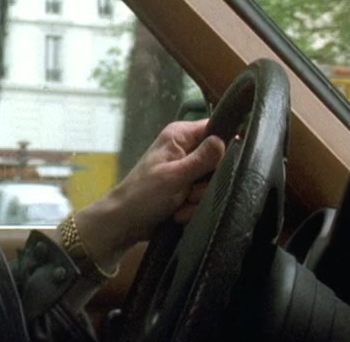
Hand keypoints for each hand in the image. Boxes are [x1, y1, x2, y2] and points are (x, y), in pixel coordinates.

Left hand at [70, 119, 224, 272]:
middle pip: (219, 161)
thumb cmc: (144, 194)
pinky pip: (203, 197)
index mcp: (180, 136)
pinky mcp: (187, 189)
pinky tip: (178, 213)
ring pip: (212, 183)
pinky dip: (192, 208)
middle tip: (191, 191)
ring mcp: (187, 170)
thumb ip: (201, 159)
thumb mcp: (175, 176)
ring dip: (198, 199)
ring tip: (180, 204)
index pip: (215, 128)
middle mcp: (185, 149)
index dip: (223, 147)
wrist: (125, 222)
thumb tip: (223, 140)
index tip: (217, 166)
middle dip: (207, 182)